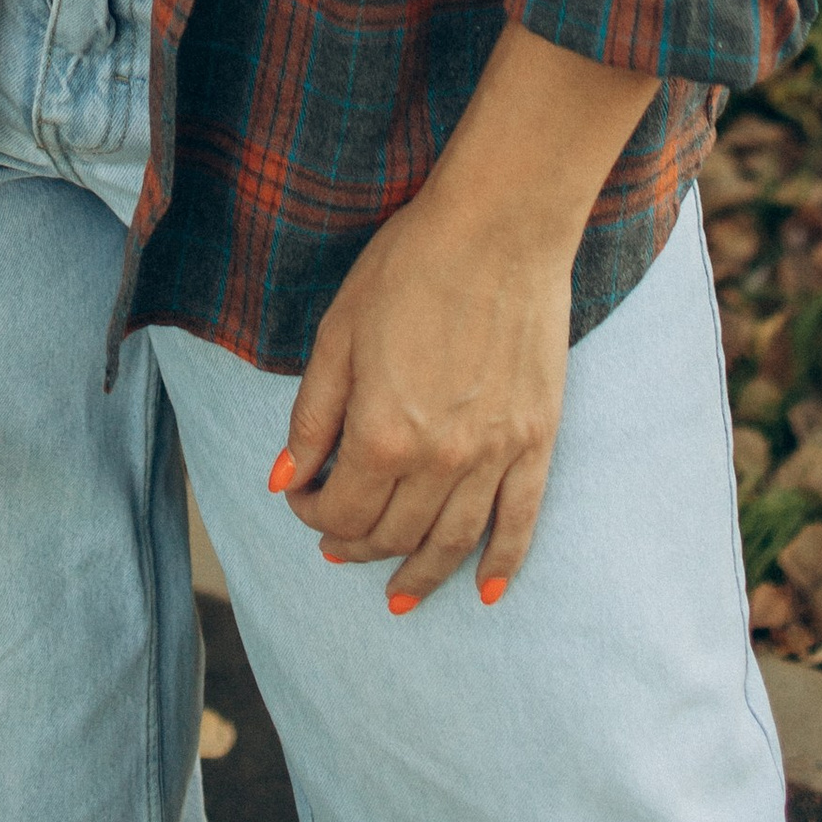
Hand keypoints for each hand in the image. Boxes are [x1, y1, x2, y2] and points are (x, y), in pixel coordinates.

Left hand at [271, 22, 656, 614]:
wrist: (499, 226)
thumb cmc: (410, 266)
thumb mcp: (338, 332)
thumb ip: (313, 415)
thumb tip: (285, 480)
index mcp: (382, 433)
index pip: (341, 510)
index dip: (314, 515)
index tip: (305, 501)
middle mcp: (440, 460)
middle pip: (392, 533)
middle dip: (356, 545)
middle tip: (338, 542)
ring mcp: (494, 455)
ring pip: (451, 543)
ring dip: (419, 574)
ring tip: (396, 592)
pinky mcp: (536, 441)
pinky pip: (519, 524)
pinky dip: (501, 566)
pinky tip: (486, 595)